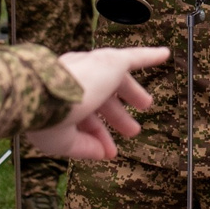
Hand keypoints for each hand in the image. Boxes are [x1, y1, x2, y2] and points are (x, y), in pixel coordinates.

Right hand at [26, 46, 167, 160]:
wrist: (45, 94)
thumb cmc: (46, 117)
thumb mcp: (63, 140)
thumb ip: (85, 146)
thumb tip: (103, 153)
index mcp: (59, 96)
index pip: (83, 116)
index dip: (96, 135)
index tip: (108, 152)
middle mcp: (74, 79)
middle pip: (101, 97)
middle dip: (115, 116)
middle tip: (132, 131)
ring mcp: (92, 69)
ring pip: (115, 81)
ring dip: (131, 93)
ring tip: (146, 105)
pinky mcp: (109, 62)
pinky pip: (133, 57)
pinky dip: (149, 56)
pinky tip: (164, 55)